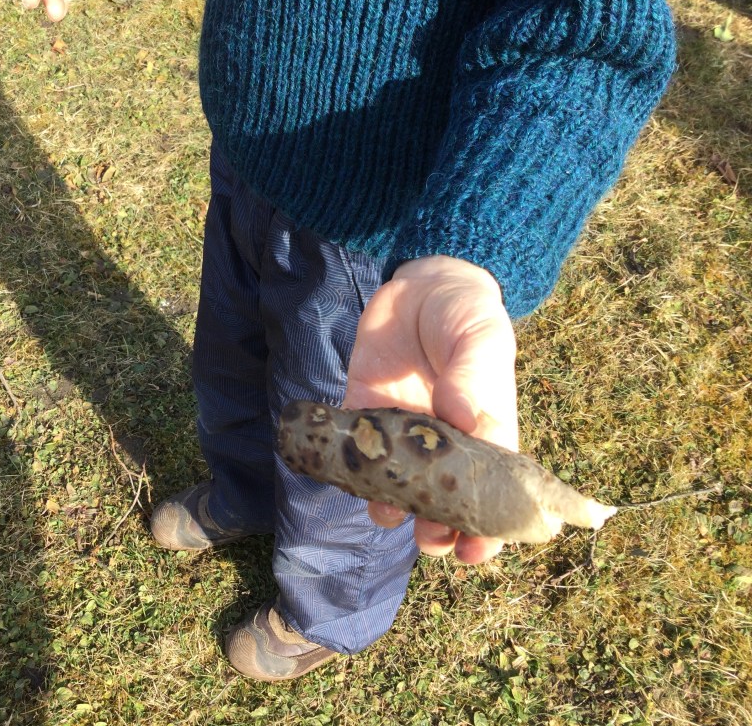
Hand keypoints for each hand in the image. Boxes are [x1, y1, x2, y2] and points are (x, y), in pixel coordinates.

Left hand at [343, 255, 517, 564]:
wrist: (417, 286)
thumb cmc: (464, 313)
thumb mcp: (480, 337)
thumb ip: (474, 377)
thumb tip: (466, 420)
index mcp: (484, 432)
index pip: (490, 492)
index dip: (486, 529)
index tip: (476, 553)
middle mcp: (442, 442)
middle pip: (442, 502)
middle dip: (438, 530)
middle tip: (433, 540)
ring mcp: (399, 432)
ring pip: (395, 487)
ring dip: (393, 508)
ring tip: (390, 513)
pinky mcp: (361, 414)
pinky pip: (353, 452)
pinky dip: (349, 470)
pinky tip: (350, 479)